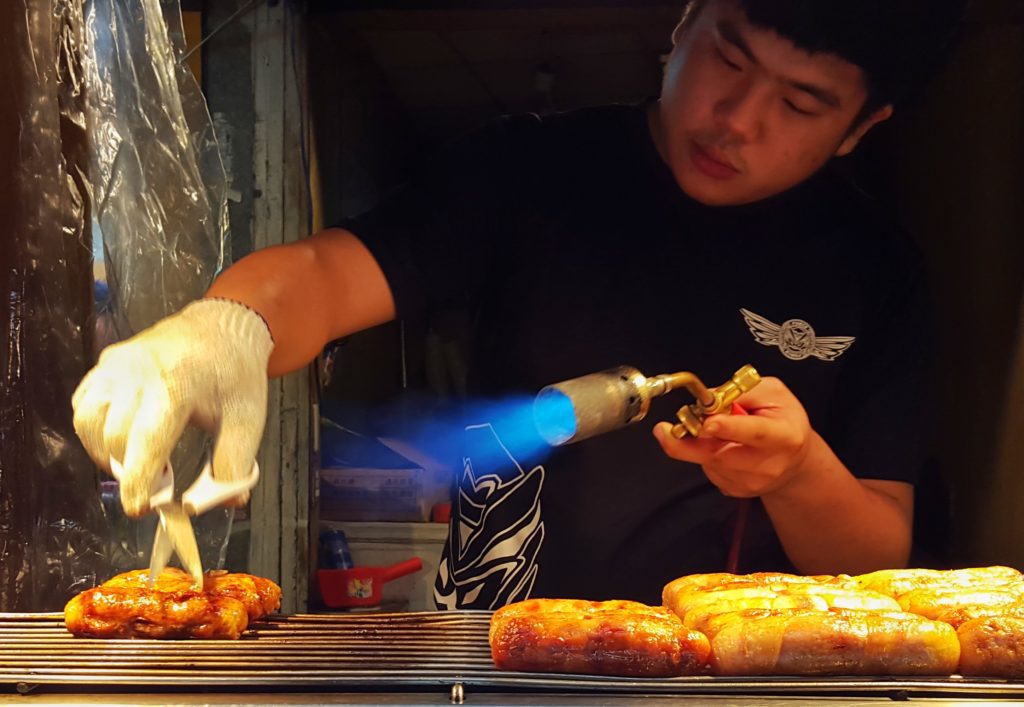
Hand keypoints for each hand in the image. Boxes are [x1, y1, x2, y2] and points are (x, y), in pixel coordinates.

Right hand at [72, 299, 272, 516]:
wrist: (222, 326)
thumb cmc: (235, 373)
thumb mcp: (247, 418)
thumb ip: (235, 461)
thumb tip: (228, 500)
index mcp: (178, 384)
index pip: (147, 441)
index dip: (138, 481)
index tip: (138, 509)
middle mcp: (139, 371)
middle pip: (115, 436)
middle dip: (129, 470)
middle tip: (156, 485)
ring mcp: (117, 364)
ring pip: (89, 421)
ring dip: (106, 451)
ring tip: (137, 462)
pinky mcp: (106, 362)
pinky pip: (85, 403)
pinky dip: (95, 429)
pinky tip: (122, 438)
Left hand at [652, 376, 813, 497]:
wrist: (794, 460)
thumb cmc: (784, 421)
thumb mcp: (773, 392)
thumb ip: (742, 391)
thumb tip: (708, 398)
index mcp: (784, 436)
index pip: (754, 432)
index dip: (729, 427)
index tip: (707, 422)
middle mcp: (768, 464)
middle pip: (720, 455)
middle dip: (689, 440)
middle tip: (664, 429)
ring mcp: (750, 482)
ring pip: (708, 460)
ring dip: (698, 442)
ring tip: (714, 428)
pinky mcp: (735, 490)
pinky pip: (707, 468)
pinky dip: (704, 453)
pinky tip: (720, 445)